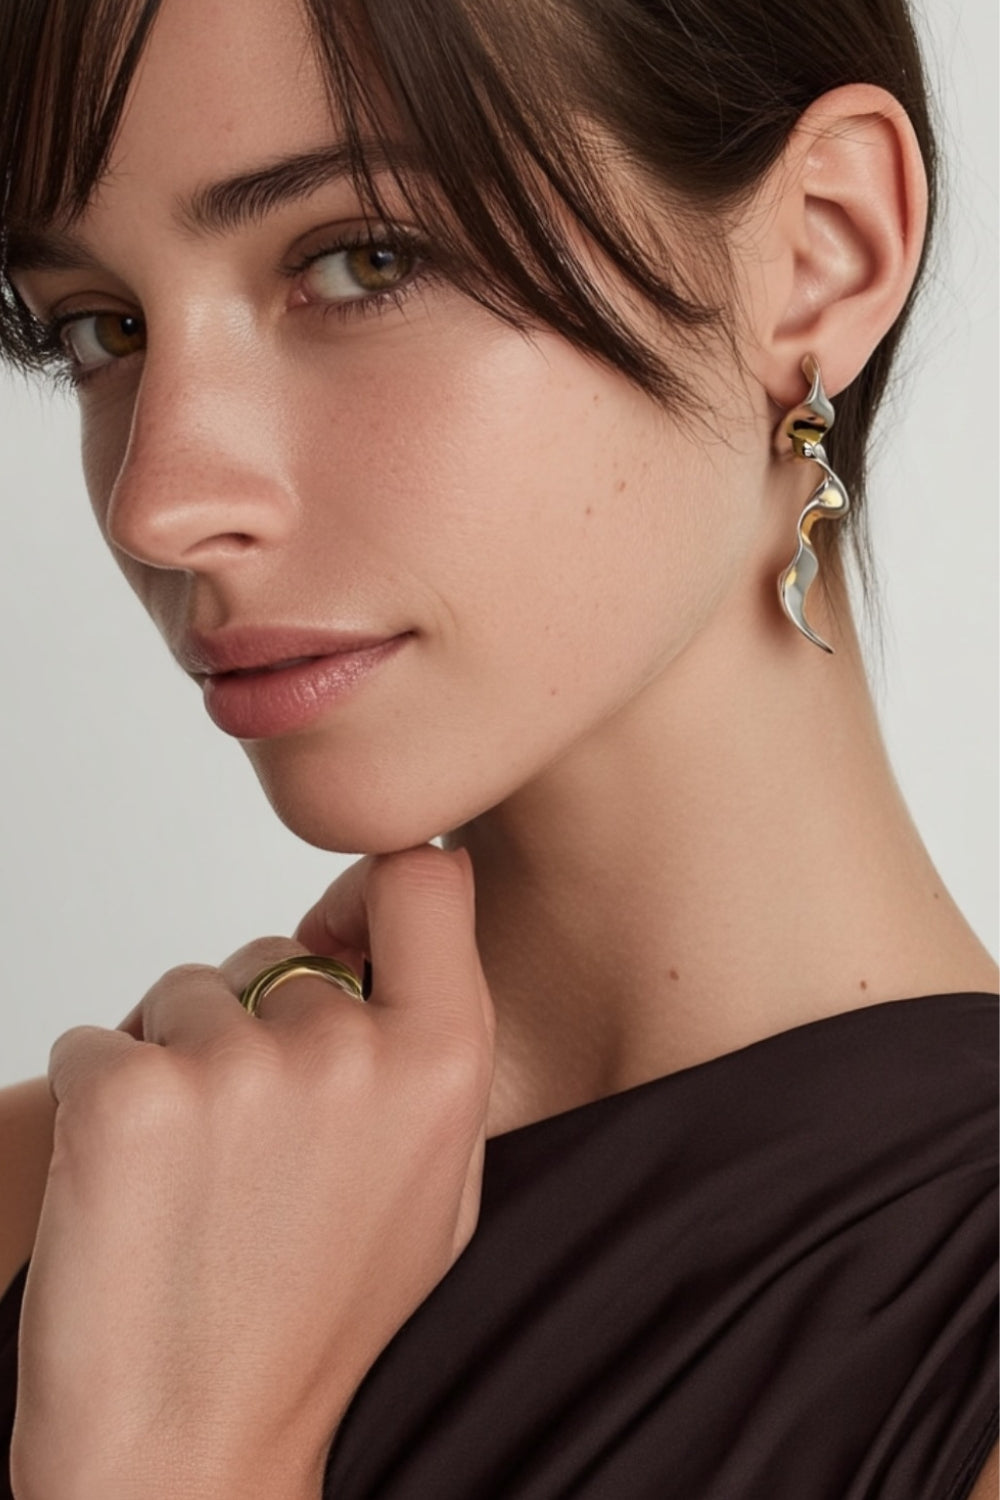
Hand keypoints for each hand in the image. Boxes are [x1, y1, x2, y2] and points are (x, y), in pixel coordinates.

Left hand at [10, 846, 494, 1499]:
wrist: (191, 1457)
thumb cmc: (315, 1323)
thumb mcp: (438, 1189)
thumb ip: (437, 1042)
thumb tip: (395, 907)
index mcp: (445, 1066)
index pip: (422, 876)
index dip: (372, 894)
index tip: (341, 936)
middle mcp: (350, 1047)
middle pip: (281, 952)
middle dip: (257, 1022)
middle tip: (250, 1148)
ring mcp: (236, 1066)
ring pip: (189, 993)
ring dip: (177, 1062)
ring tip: (191, 1183)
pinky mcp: (126, 1094)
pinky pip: (98, 1039)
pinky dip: (100, 1098)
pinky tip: (129, 1192)